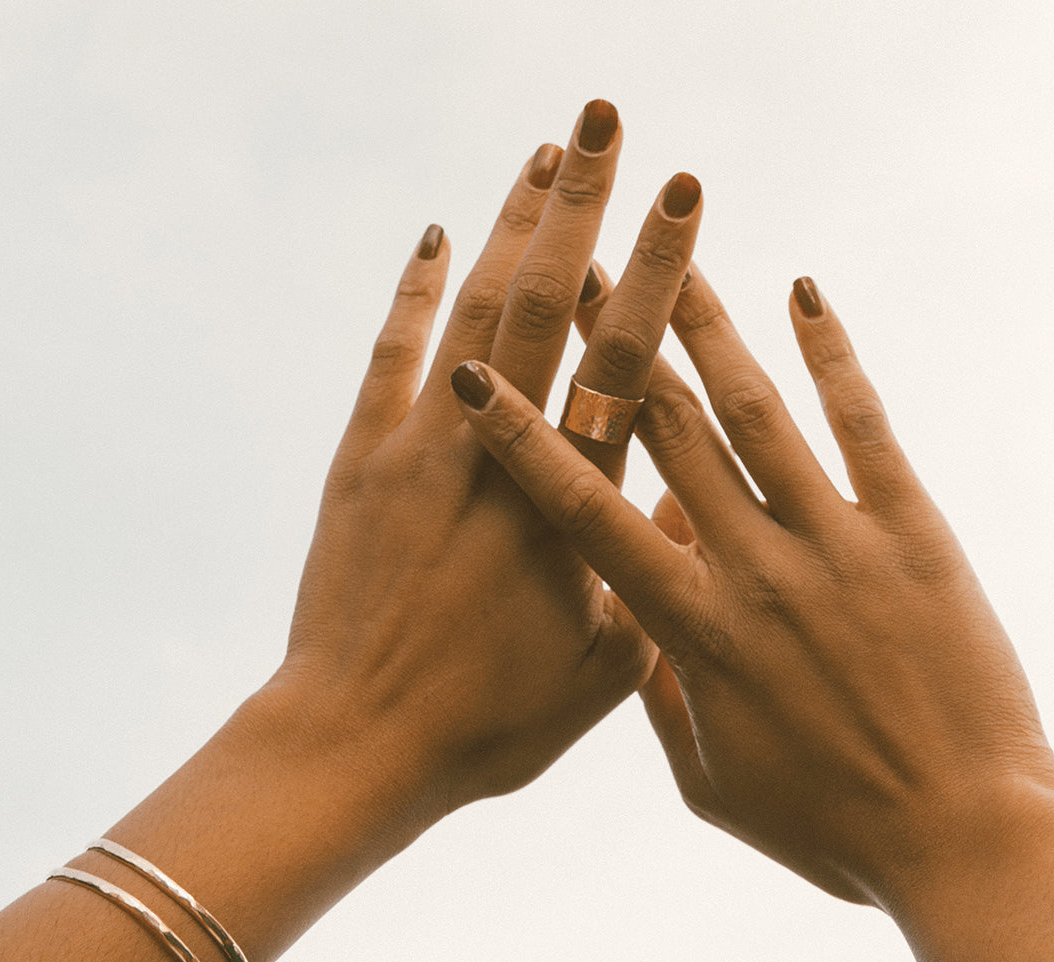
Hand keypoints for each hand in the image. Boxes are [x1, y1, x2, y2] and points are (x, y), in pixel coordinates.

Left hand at [265, 101, 702, 839]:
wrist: (358, 745)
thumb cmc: (489, 724)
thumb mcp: (602, 671)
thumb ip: (652, 586)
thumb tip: (694, 516)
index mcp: (569, 510)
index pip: (624, 368)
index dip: (656, 277)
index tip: (683, 204)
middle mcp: (497, 460)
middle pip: (545, 309)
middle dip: (580, 208)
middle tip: (605, 125)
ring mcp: (420, 453)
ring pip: (471, 314)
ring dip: (506, 229)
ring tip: (540, 156)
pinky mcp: (359, 465)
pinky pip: (389, 358)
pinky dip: (411, 295)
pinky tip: (431, 239)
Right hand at [454, 269, 1053, 912]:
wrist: (963, 840)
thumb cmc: (829, 829)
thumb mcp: (713, 782)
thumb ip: (662, 698)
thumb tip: (630, 632)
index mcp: (694, 632)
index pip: (590, 514)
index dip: (529, 440)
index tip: (482, 377)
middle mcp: (756, 570)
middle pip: (670, 434)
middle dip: (616, 347)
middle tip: (580, 271)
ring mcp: (837, 544)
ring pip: (758, 412)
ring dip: (710, 328)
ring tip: (674, 255)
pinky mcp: (913, 534)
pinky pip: (865, 426)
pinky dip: (833, 356)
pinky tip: (806, 295)